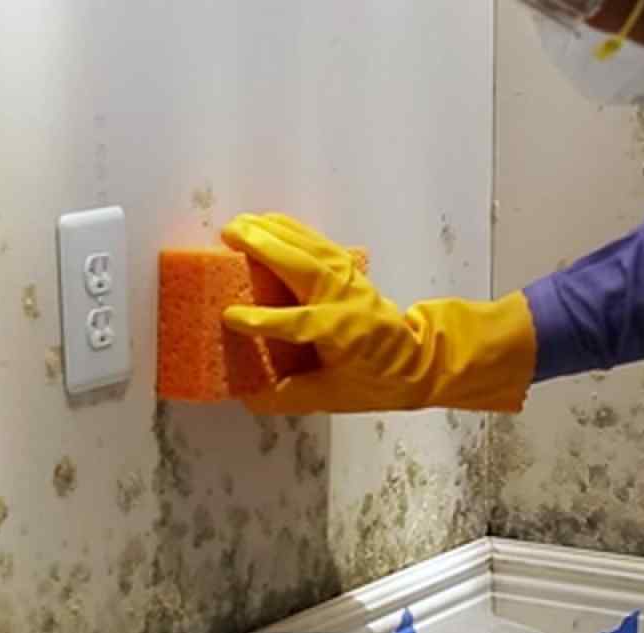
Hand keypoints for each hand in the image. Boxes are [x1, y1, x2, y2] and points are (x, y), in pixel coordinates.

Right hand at [221, 212, 536, 413]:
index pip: (298, 323)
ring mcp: (349, 279)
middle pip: (303, 267)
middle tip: (227, 235)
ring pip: (309, 246)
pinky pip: (317, 242)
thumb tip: (246, 398)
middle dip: (265, 247)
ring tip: (239, 224)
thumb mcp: (332, 399)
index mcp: (342, 335)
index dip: (262, 320)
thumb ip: (289, 397)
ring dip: (274, 231)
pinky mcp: (349, 268)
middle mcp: (345, 300)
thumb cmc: (374, 382)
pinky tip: (268, 222)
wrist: (416, 361)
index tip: (229, 316)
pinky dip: (291, 229)